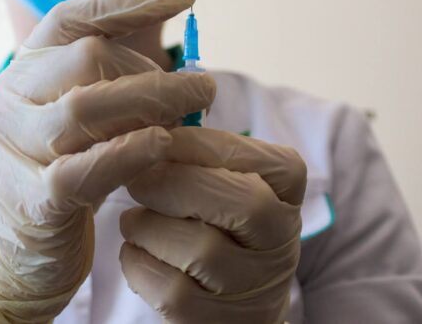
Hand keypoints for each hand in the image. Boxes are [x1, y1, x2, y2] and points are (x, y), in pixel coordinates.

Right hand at [0, 0, 216, 322]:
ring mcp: (16, 147)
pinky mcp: (33, 199)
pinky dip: (131, 151)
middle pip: (87, 58)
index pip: (72, 16)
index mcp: (25, 68)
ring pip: (86, 107)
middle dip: (156, 68)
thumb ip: (114, 85)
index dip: (128, 0)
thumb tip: (185, 68)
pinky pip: (85, 167)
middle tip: (204, 87)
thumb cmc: (61, 168)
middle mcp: (12, 97)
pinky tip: (165, 146)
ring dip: (154, 102)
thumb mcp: (78, 116)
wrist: (13, 248)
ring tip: (197, 108)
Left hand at [120, 127, 306, 323]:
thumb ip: (199, 149)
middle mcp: (283, 238)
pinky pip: (172, 290)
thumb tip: (151, 116)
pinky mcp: (218, 320)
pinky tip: (137, 251)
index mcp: (287, 188)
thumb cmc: (216, 217)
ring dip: (151, 228)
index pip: (254, 157)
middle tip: (137, 179)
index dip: (197, 145)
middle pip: (242, 203)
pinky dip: (140, 264)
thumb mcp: (223, 175)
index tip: (156, 136)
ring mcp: (254, 285)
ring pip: (201, 250)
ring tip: (134, 219)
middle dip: (176, 185)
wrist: (231, 297)